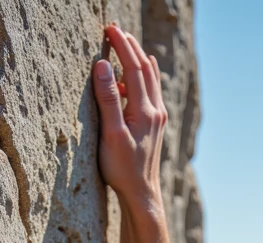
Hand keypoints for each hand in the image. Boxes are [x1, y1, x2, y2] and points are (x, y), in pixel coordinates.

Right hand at [93, 24, 167, 208]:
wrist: (142, 194)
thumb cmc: (123, 169)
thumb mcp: (111, 134)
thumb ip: (108, 99)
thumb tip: (104, 66)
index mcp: (144, 110)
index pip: (133, 67)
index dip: (122, 45)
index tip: (109, 29)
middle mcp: (156, 111)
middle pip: (145, 69)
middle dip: (131, 47)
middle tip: (116, 30)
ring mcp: (158, 118)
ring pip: (151, 79)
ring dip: (138, 59)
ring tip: (127, 45)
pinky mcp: (156, 126)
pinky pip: (151, 92)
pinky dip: (143, 77)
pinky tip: (134, 77)